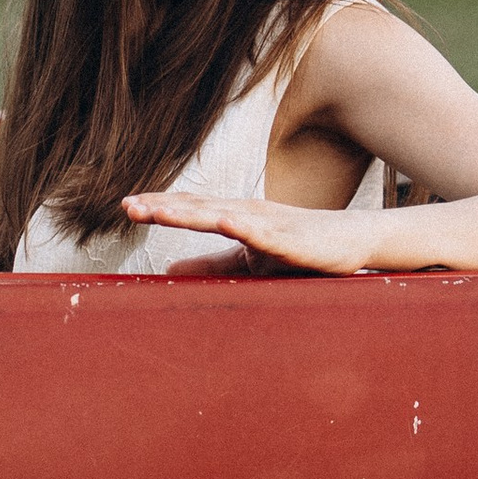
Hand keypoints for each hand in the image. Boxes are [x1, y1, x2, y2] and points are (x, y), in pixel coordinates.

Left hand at [121, 187, 393, 275]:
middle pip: (198, 208)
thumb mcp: (245, 259)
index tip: (126, 207)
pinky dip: (243, 226)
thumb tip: (167, 272)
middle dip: (163, 207)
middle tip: (129, 206)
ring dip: (191, 213)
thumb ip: (209, 264)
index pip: (190, 209)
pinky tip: (225, 221)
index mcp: (234, 216)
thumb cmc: (297, 248)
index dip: (159, 207)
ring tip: (160, 212)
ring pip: (224, 216)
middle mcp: (247, 212)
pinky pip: (265, 233)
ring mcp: (270, 223)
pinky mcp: (293, 238)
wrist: (350, 241)